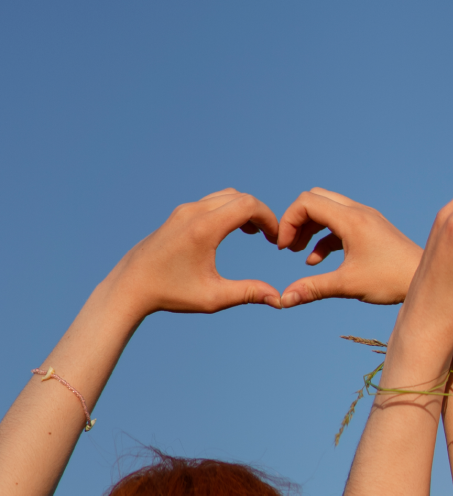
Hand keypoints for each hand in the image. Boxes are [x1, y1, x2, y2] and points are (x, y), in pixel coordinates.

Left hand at [108, 188, 281, 316]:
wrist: (130, 286)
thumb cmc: (171, 293)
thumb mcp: (213, 297)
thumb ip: (248, 293)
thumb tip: (279, 300)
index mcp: (204, 228)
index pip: (248, 205)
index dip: (270, 219)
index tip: (275, 240)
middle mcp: (194, 212)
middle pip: (240, 197)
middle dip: (260, 214)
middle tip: (269, 238)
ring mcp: (184, 211)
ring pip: (225, 196)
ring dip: (245, 210)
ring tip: (254, 233)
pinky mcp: (178, 214)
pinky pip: (212, 201)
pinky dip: (229, 210)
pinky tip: (232, 231)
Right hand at [277, 188, 422, 306]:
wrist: (424, 280)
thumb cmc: (391, 281)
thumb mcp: (348, 285)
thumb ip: (313, 289)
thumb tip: (283, 300)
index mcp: (351, 219)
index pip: (307, 202)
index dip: (288, 221)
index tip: (284, 248)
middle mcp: (358, 212)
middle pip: (315, 199)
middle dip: (296, 221)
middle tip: (288, 247)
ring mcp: (366, 219)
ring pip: (327, 210)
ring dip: (309, 228)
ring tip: (297, 252)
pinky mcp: (371, 229)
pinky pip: (339, 224)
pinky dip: (323, 237)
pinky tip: (315, 261)